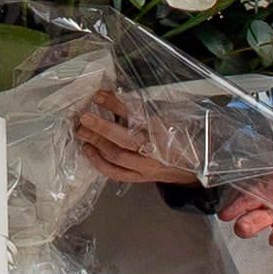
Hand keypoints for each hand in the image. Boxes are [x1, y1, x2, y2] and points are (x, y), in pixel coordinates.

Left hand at [74, 93, 197, 185]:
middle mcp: (156, 150)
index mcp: (165, 130)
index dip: (115, 104)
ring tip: (82, 131)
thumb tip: (112, 95)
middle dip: (102, 128)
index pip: (137, 115)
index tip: (98, 95)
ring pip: (117, 156)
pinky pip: (115, 172)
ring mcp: (147, 167)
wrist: (190, 166)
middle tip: (84, 117)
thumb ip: (143, 110)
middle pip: (125, 140)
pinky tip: (88, 150)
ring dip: (96, 143)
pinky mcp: (139, 178)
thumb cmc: (178, 138)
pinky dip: (98, 162)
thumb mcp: (168, 118)